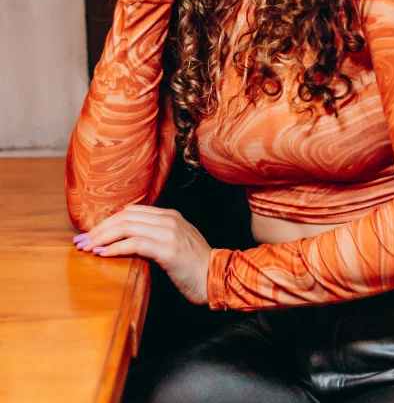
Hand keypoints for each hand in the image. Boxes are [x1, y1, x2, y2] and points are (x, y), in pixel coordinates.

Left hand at [72, 204, 211, 305]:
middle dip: (99, 228)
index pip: (131, 211)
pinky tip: (104, 254)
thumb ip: (153, 238)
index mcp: (169, 216)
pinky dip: (116, 248)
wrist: (217, 278)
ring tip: (88, 248)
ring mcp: (169, 232)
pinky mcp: (169, 250)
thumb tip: (124, 243)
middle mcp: (168, 219)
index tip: (90, 234)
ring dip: (103, 237)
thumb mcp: (173, 245)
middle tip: (81, 241)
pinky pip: (136, 243)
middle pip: (125, 216)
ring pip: (127, 227)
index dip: (107, 221)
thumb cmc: (194, 267)